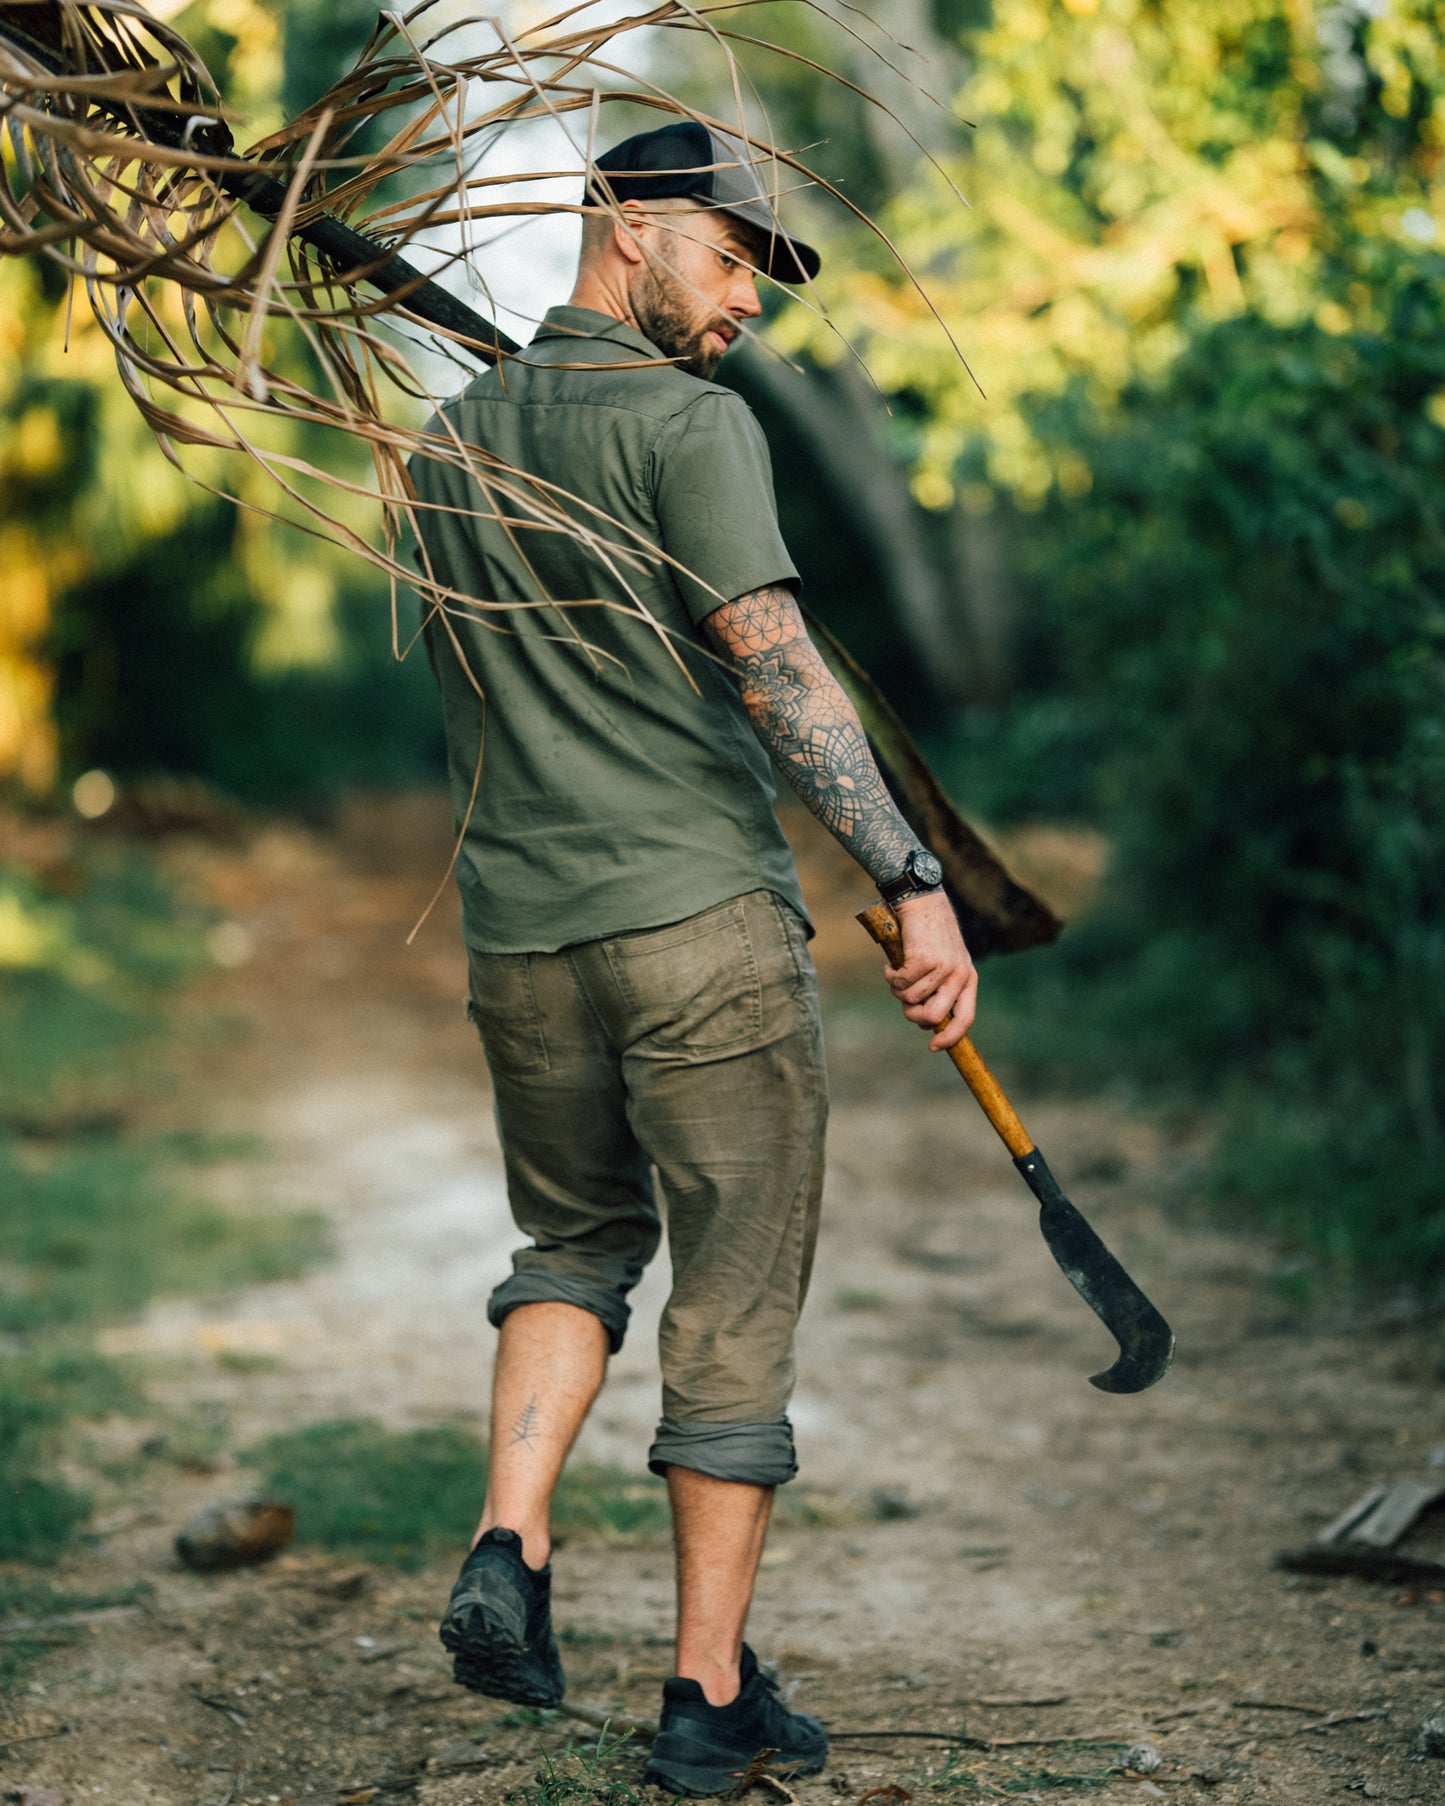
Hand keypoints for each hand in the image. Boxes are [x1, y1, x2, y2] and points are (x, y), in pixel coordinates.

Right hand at [883, 890, 976, 1051]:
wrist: (922, 900)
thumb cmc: (928, 934)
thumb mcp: (944, 962)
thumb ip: (938, 989)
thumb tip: (926, 1022)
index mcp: (969, 978)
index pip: (966, 1018)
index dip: (950, 1037)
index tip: (934, 1046)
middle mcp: (960, 974)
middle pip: (935, 1016)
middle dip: (914, 1015)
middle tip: (904, 1002)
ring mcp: (943, 967)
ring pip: (911, 999)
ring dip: (897, 988)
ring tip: (897, 971)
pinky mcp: (924, 959)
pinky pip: (899, 982)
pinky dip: (890, 974)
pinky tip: (892, 962)